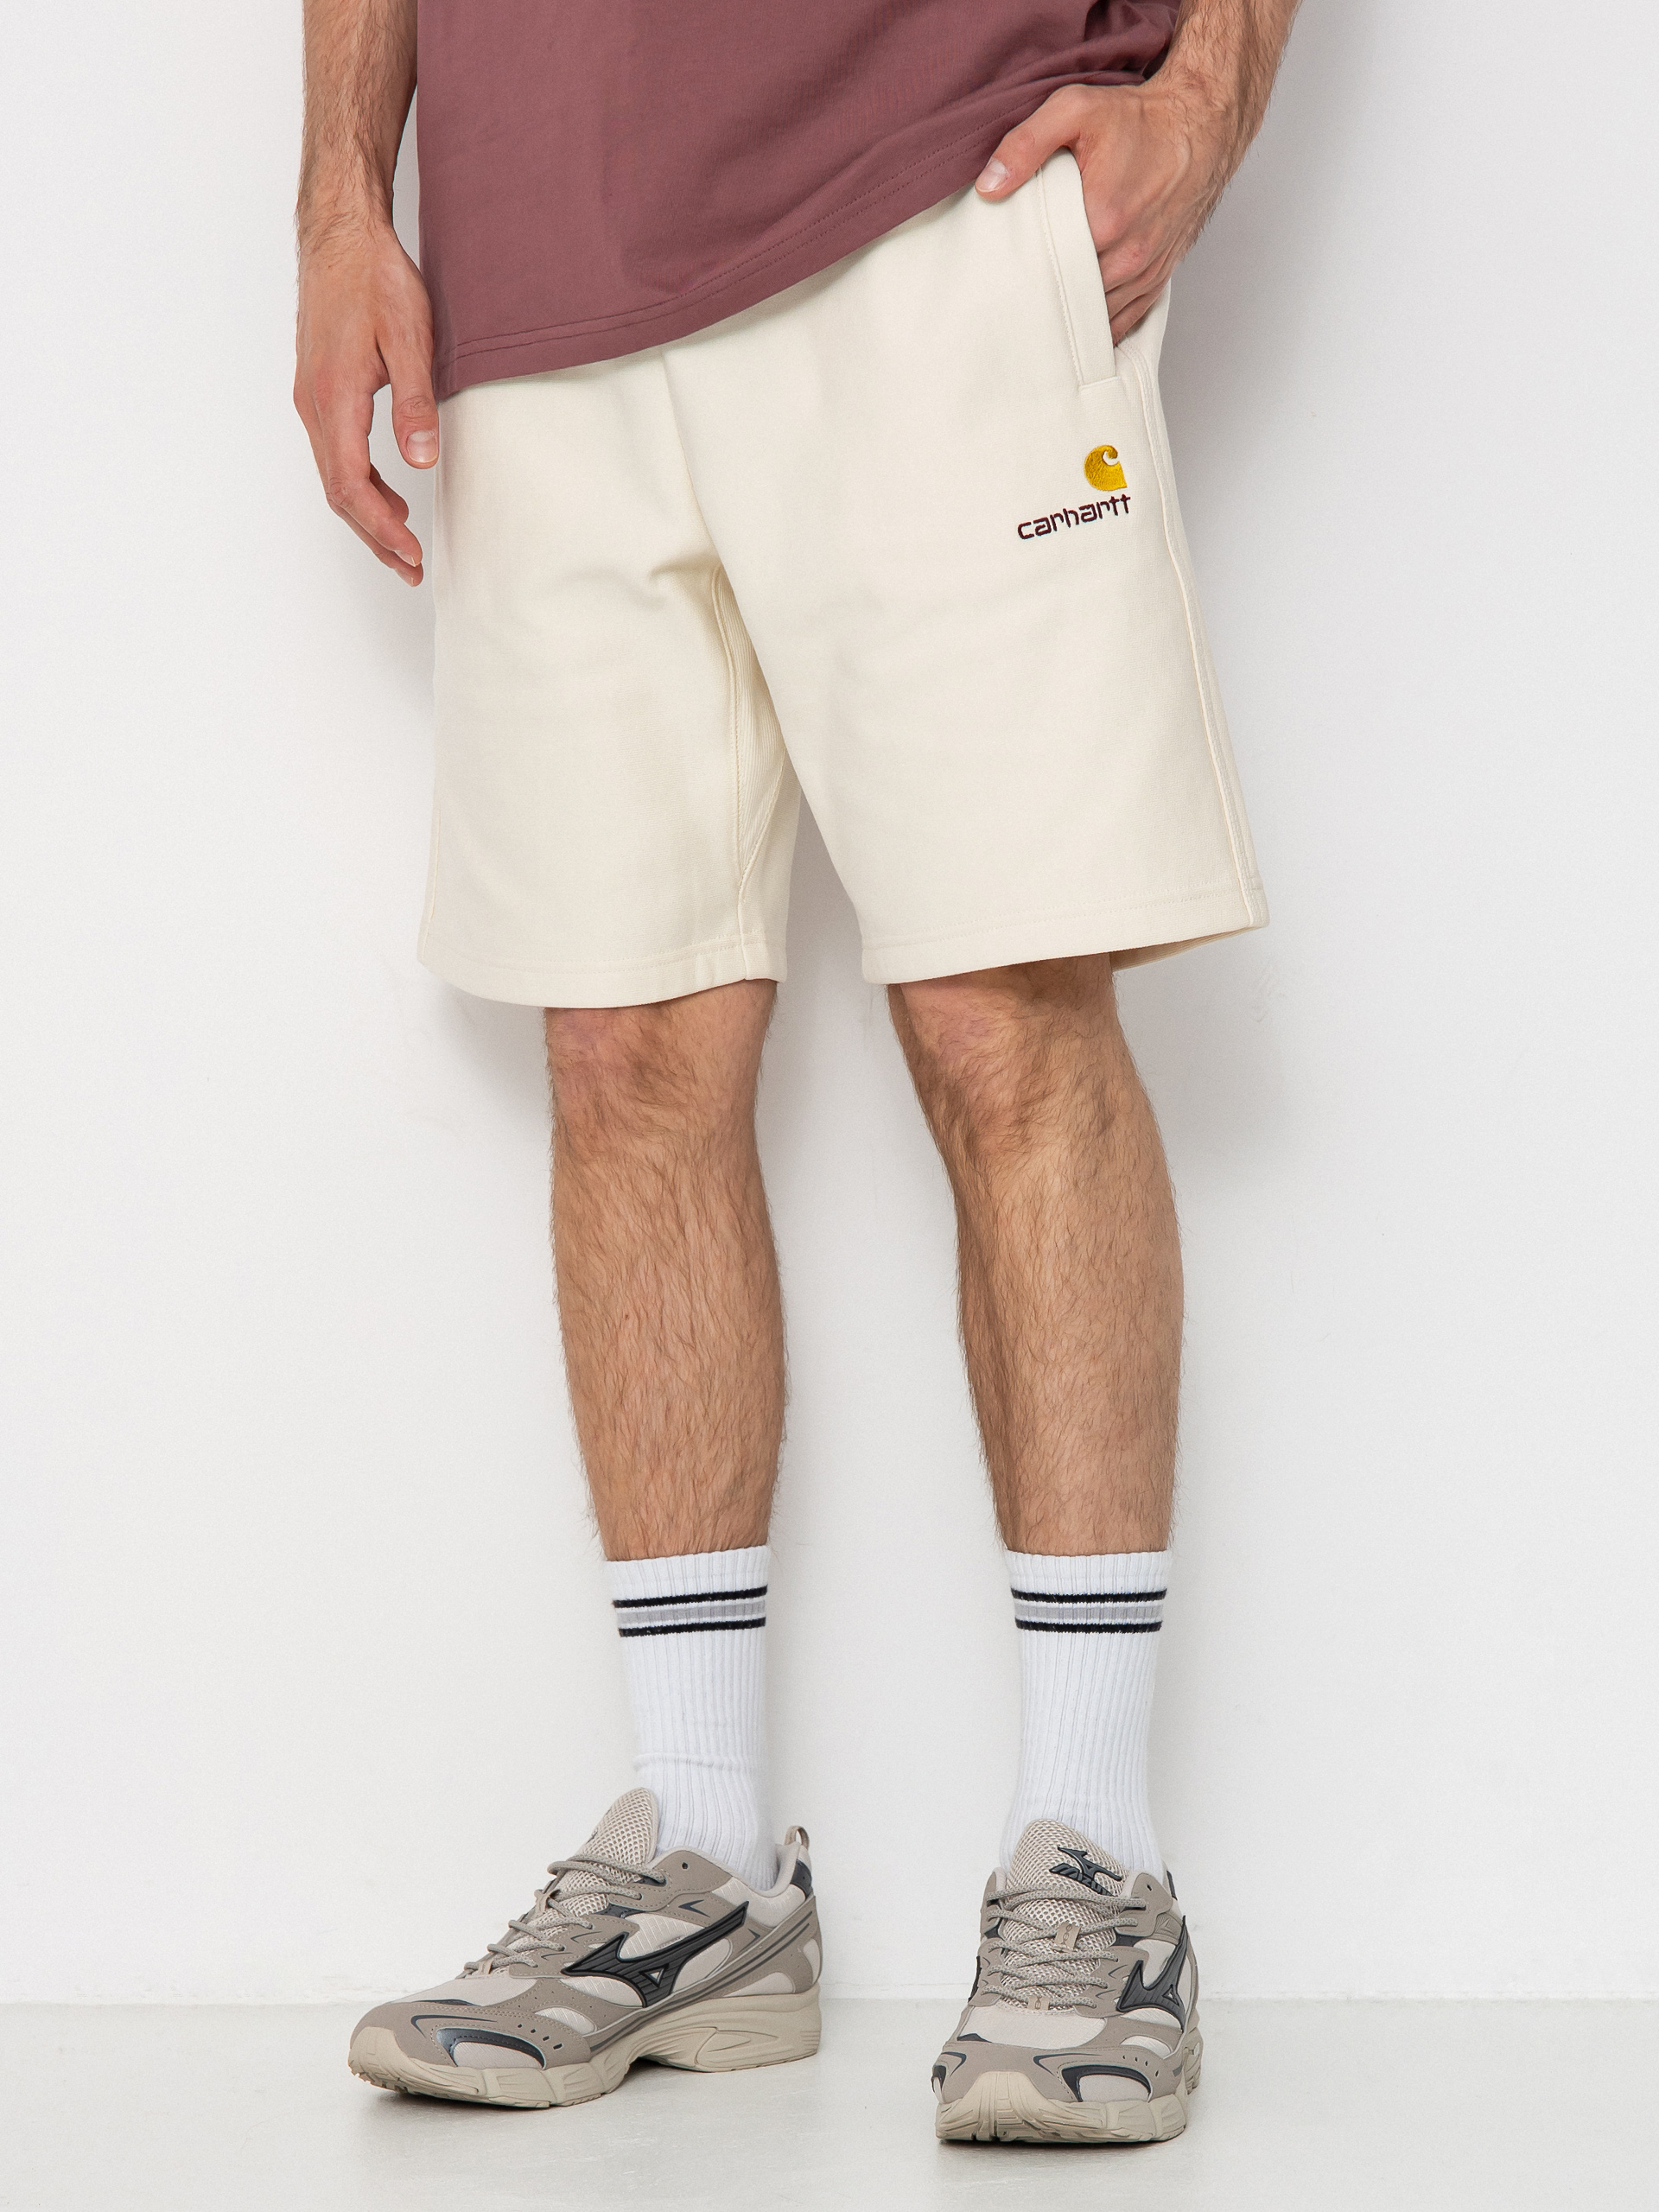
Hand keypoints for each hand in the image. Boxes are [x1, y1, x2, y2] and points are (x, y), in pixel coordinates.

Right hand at [294, 221, 437, 582]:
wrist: (340, 234)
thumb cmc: (374, 278)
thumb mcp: (411, 337)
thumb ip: (416, 402)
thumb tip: (422, 460)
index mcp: (334, 396)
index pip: (351, 484)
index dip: (381, 527)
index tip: (411, 553)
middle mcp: (314, 403)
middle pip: (337, 492)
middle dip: (374, 536)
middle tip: (410, 569)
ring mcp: (311, 397)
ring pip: (334, 476)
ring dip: (367, 515)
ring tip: (404, 545)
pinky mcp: (318, 390)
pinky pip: (335, 453)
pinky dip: (360, 485)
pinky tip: (390, 495)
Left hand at [975, 80, 1243, 342]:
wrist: (1199, 124)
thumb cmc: (1139, 119)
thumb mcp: (1074, 111)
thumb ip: (1026, 144)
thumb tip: (989, 186)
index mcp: (1101, 219)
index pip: (1045, 271)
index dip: (1019, 279)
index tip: (998, 282)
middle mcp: (1127, 255)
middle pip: (1069, 301)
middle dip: (1041, 303)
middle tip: (1011, 303)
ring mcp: (1145, 271)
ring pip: (1095, 319)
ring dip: (1069, 319)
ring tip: (1039, 315)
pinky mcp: (1157, 278)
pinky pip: (1123, 323)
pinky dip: (1098, 328)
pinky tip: (1076, 325)